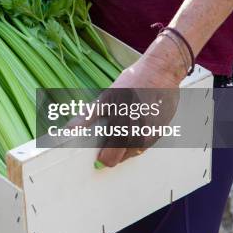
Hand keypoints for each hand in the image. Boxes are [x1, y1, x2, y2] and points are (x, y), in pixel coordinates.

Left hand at [94, 34, 186, 167]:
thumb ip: (88, 116)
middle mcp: (140, 136)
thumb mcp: (106, 97)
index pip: (110, 159)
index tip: (97, 152)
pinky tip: (133, 125)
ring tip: (121, 127)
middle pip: (122, 159)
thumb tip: (70, 129)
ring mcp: (153, 135)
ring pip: (134, 153)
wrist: (160, 72)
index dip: (101, 157)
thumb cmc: (133, 82)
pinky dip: (137, 140)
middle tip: (108, 136)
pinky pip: (146, 144)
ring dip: (125, 147)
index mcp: (123, 128)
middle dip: (112, 152)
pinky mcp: (162, 131)